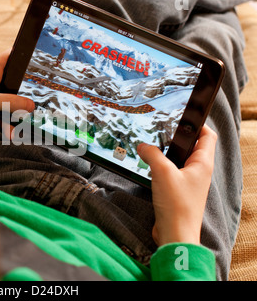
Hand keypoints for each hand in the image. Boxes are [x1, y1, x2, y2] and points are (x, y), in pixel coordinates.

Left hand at [0, 50, 34, 134]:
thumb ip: (8, 102)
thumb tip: (30, 105)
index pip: (10, 56)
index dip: (24, 56)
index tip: (41, 61)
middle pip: (16, 83)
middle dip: (24, 94)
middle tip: (36, 101)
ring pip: (12, 102)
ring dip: (16, 114)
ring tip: (20, 125)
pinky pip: (5, 117)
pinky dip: (8, 125)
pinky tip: (11, 133)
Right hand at [137, 125, 216, 245]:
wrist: (175, 234)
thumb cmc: (176, 205)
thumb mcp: (162, 173)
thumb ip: (152, 154)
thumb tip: (143, 145)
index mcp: (202, 163)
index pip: (207, 135)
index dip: (197, 124)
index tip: (182, 116)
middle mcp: (198, 172)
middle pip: (191, 146)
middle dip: (176, 137)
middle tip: (161, 130)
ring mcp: (188, 182)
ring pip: (179, 160)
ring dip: (166, 154)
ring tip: (152, 148)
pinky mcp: (178, 191)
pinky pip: (171, 173)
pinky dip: (161, 168)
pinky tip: (149, 168)